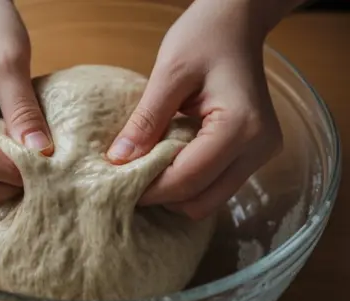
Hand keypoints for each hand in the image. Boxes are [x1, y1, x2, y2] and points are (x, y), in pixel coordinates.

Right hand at [0, 0, 52, 204]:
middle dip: (8, 180)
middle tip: (47, 169)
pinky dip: (1, 173)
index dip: (11, 167)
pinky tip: (21, 157)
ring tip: (35, 162)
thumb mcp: (9, 59)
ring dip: (5, 180)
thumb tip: (40, 153)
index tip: (49, 164)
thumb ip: (22, 107)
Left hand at [107, 0, 295, 218]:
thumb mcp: (168, 74)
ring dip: (175, 194)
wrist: (237, 22)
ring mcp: (261, 153)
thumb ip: (145, 120)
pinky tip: (166, 166)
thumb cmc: (204, 37)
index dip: (149, 190)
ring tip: (145, 174)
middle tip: (128, 184)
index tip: (116, 187)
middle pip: (201, 200)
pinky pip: (216, 186)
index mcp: (241, 126)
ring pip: (210, 200)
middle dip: (162, 197)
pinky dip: (189, 184)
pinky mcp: (254, 155)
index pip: (188, 179)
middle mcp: (259, 147)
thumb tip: (118, 162)